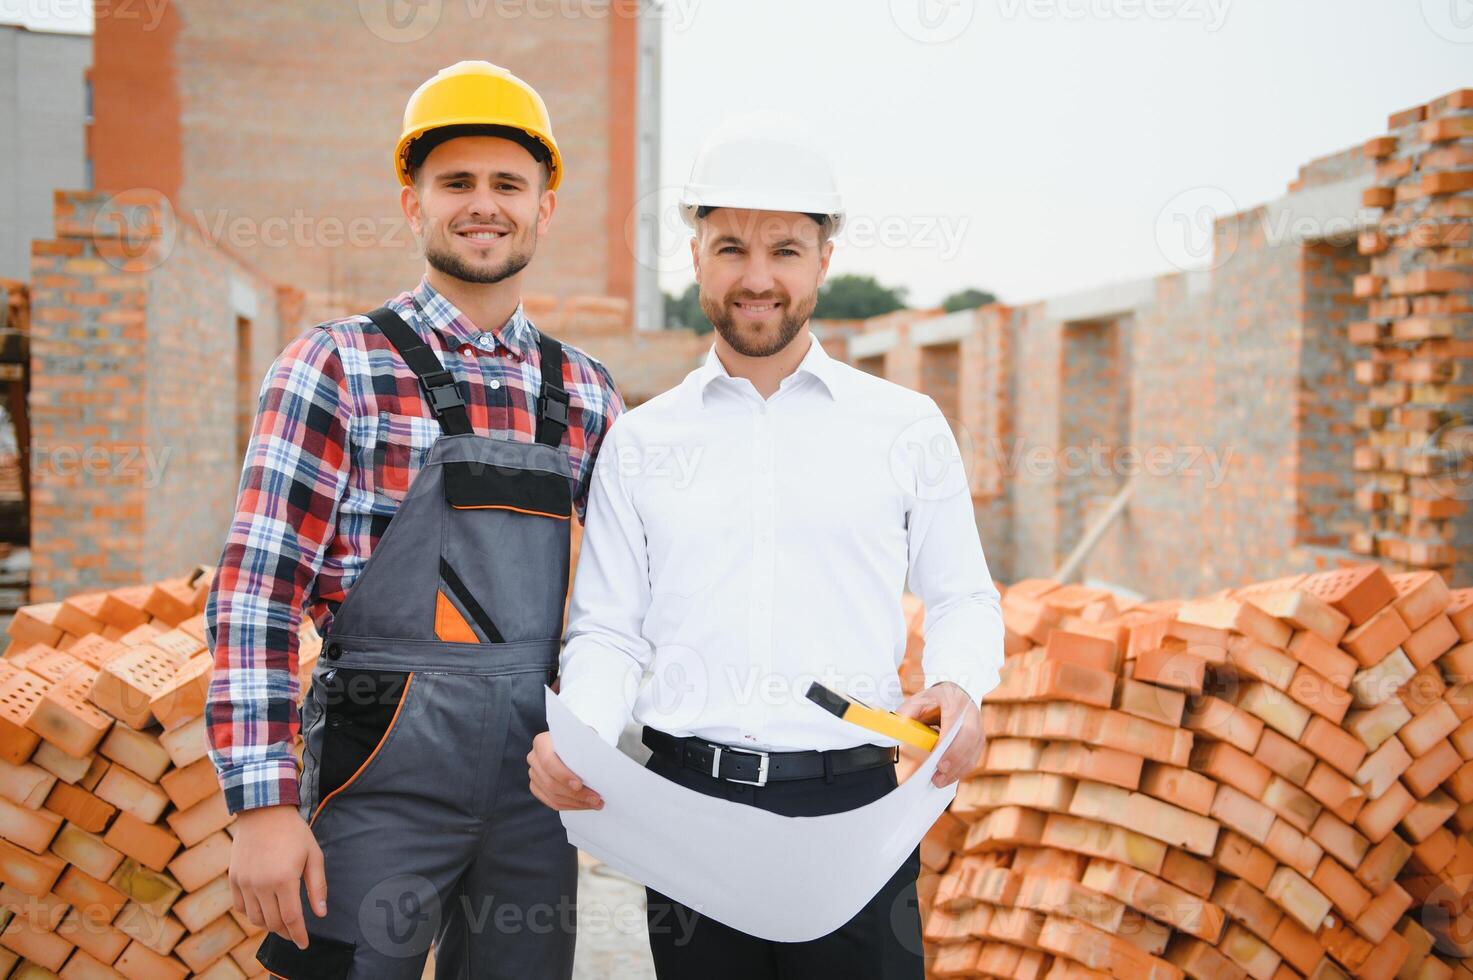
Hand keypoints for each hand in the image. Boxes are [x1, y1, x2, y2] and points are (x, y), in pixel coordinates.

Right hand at [229, 804, 326, 949]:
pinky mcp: (234, 879)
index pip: (291, 918)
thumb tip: (320, 913)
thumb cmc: (294, 833)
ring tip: (280, 923)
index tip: (304, 944)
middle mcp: (261, 884)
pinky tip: (263, 911)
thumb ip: (318, 886)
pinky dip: (252, 915)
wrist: (264, 812)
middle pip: (273, 922)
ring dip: (268, 925)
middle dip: (285, 932)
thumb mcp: (314, 855)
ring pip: (255, 918)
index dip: (298, 934)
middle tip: (294, 933)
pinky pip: (240, 907)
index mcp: (284, 879)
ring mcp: (245, 882)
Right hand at [528, 731, 603, 810]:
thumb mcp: (582, 738)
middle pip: (551, 783)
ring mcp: (533, 774)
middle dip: (576, 794)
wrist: (571, 745)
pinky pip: (552, 802)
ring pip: (553, 796)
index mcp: (541, 742)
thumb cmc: (578, 740)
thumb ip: (585, 747)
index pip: (548, 762)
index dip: (563, 775)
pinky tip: (583, 804)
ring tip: (594, 803)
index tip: (579, 785)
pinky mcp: (536, 787)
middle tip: (595, 798)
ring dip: (576, 802)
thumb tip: (596, 765)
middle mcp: (534, 758)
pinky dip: (570, 805)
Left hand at [896, 682, 983, 786]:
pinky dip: (961, 770)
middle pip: (970, 739)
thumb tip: (898, 728)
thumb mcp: (918, 700)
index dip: (950, 746)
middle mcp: (971, 713)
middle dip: (955, 761)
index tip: (939, 764)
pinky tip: (947, 778)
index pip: (957, 725)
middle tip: (938, 777)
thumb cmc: (933, 699)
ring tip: (939, 782)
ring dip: (958, 770)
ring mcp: (978, 727)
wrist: (953, 694)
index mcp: (956, 701)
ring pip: (973, 751)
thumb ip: (908, 712)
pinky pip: (973, 757)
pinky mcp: (979, 740)